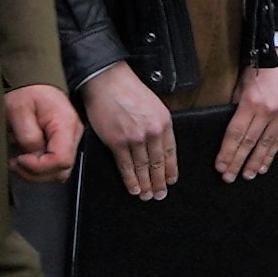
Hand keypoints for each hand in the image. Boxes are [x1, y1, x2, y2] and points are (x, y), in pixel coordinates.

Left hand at [6, 82, 84, 182]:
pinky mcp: (63, 142)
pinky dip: (38, 167)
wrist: (33, 80)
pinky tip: (25, 157)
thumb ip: (27, 135)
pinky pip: (55, 164)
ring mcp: (70, 140)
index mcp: (66, 125)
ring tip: (18, 161)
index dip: (39, 166)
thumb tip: (32, 156)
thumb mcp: (18, 109)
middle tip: (15, 163)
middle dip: (36, 173)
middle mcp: (73, 135)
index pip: (61, 160)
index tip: (20, 159)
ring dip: (36, 172)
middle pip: (62, 170)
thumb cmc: (26, 91)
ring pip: (59, 171)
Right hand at [83, 62, 178, 200]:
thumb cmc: (128, 89)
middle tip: (160, 195)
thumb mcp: (154, 105)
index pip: (170, 153)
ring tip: (147, 195)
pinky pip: (126, 166)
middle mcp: (152, 132)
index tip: (170, 181)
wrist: (108, 81)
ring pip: (143, 168)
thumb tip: (159, 145)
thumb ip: (158, 125)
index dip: (170, 170)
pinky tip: (134, 188)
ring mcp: (135, 138)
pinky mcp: (117, 142)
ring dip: (145, 184)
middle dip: (159, 182)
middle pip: (158, 164)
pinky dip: (130, 179)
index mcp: (164, 122)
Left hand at [219, 54, 277, 181]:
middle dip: (237, 162)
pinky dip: (271, 154)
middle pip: (249, 143)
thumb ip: (238, 104)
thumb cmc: (265, 66)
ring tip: (246, 176)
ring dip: (255, 162)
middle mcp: (267, 111)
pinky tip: (264, 165)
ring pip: (266, 145)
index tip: (221, 166)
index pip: (236, 133)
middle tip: (229, 177)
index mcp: (251, 102)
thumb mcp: (244, 81)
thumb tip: (233, 125)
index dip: (227, 152)